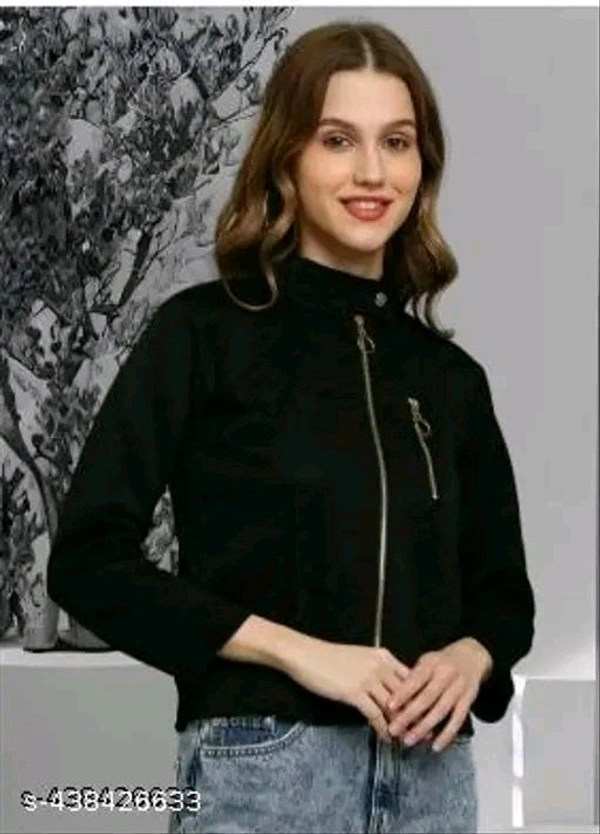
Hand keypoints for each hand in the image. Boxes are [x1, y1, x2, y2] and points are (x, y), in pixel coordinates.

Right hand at [282, 637, 411, 742]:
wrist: (305, 654)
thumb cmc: (329, 657)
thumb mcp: (360, 658)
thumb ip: (378, 670)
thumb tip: (390, 691)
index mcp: (383, 656)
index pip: (411, 678)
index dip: (419, 697)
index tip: (425, 713)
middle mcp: (380, 666)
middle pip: (407, 694)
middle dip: (415, 715)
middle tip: (421, 732)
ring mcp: (367, 679)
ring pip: (393, 707)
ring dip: (400, 726)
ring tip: (405, 739)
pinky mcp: (353, 692)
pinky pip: (375, 715)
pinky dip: (382, 729)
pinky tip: (385, 738)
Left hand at [385, 638, 491, 751]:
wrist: (471, 656)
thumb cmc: (441, 662)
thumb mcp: (426, 661)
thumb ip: (413, 677)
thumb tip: (394, 698)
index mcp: (432, 663)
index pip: (416, 679)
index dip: (403, 693)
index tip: (389, 707)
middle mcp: (446, 675)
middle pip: (427, 698)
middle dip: (409, 715)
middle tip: (393, 729)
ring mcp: (459, 688)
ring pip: (440, 711)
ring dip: (424, 728)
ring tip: (409, 740)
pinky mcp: (469, 700)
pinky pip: (458, 720)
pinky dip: (447, 734)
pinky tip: (436, 746)